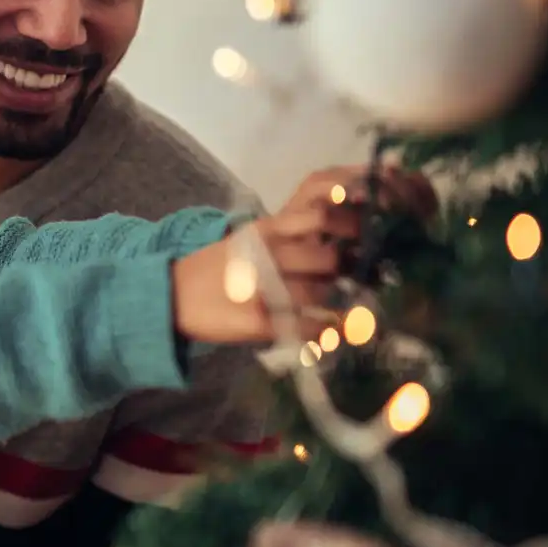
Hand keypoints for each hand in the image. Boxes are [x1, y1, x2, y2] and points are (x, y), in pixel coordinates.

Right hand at [172, 165, 434, 346]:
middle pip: (329, 254)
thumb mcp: (253, 239)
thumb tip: (347, 241)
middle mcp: (267, 254)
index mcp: (268, 229)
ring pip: (322, 293)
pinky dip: (329, 332)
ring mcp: (262, 289)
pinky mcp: (259, 322)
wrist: (170, 297)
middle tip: (375, 275)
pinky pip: (310, 328)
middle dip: (357, 265)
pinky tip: (334, 332)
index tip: (378, 229)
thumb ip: (293, 236)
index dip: (356, 221)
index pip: (322, 214)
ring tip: (361, 308)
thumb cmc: (220, 269)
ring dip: (346, 302)